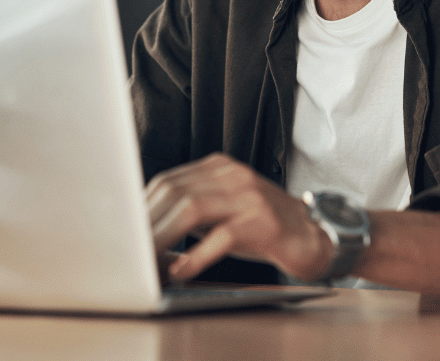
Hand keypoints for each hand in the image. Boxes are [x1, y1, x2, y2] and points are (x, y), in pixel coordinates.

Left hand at [146, 153, 332, 282]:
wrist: (315, 236)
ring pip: (191, 208)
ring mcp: (249, 196)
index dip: (142, 207)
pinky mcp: (263, 222)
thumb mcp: (223, 210)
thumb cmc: (263, 227)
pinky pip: (221, 236)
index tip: (124, 231)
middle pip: (174, 192)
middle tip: (129, 251)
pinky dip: (196, 255)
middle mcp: (232, 175)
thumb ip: (190, 211)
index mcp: (218, 168)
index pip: (167, 181)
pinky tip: (182, 270)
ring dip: (163, 237)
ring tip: (147, 260)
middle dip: (147, 224)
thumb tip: (145, 229)